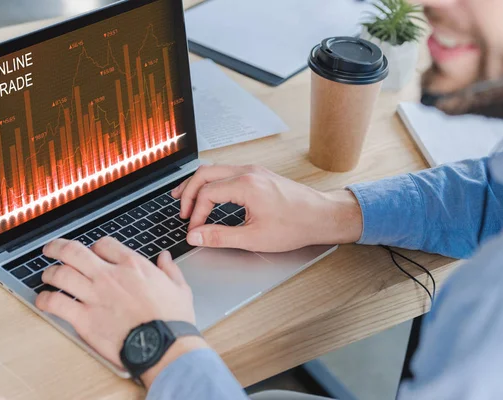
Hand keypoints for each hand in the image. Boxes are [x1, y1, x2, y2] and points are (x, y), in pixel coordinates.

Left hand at [35, 238, 207, 386]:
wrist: (163, 345)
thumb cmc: (172, 319)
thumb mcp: (179, 288)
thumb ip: (169, 269)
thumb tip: (165, 257)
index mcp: (133, 265)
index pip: (104, 244)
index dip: (96, 247)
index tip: (94, 253)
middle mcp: (110, 276)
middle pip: (74, 252)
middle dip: (58, 247)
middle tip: (52, 249)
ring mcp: (94, 296)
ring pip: (60, 274)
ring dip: (50, 273)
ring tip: (47, 275)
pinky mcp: (84, 319)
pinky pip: (55, 303)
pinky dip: (45, 300)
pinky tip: (43, 300)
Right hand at [172, 164, 362, 251]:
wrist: (321, 216)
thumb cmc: (295, 225)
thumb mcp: (254, 237)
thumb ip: (220, 237)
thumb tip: (196, 236)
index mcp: (246, 185)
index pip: (207, 193)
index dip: (196, 213)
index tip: (194, 230)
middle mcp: (248, 172)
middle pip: (205, 173)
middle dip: (188, 191)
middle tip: (181, 210)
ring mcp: (254, 171)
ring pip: (216, 169)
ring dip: (199, 184)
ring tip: (186, 198)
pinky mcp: (259, 175)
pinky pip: (228, 172)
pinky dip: (213, 182)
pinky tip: (211, 194)